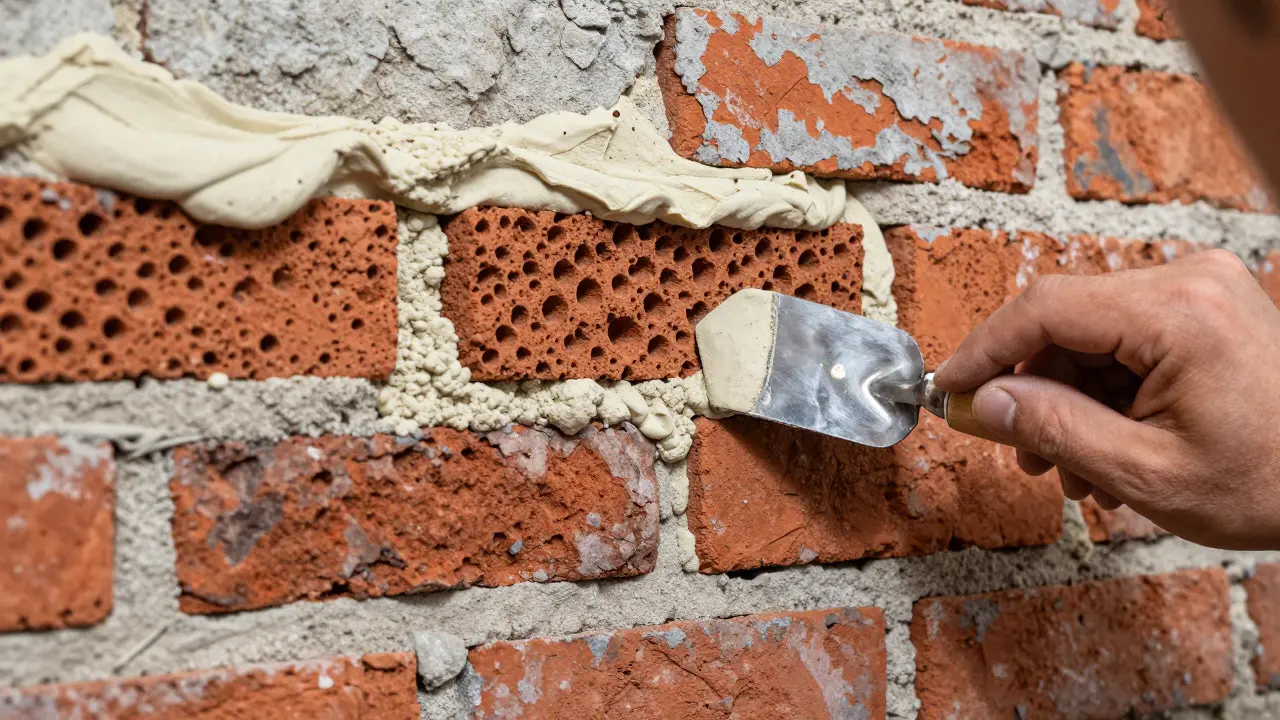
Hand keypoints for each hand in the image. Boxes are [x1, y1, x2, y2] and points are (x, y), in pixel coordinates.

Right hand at [933, 249, 1279, 549]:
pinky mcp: (1206, 309)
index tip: (950, 388)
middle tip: (1019, 454)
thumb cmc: (1273, 481)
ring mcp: (1201, 290)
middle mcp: (1189, 281)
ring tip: (1074, 471)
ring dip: (1068, 401)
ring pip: (1091, 336)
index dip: (984, 350)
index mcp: (1177, 311)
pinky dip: (1104, 394)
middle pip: (1064, 322)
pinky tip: (1107, 450)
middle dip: (1032, 391)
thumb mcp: (1148, 472)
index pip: (1044, 308)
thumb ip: (1056, 429)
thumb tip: (988, 403)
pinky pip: (1126, 342)